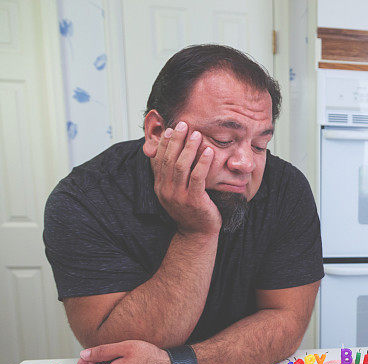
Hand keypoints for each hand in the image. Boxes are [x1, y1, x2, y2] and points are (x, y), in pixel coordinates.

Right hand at [150, 121, 219, 235]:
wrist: (197, 234)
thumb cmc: (191, 210)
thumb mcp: (177, 192)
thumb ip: (173, 176)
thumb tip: (170, 155)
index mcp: (160, 187)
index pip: (159, 160)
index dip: (165, 143)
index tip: (172, 129)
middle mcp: (166, 191)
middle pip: (169, 159)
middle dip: (176, 140)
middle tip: (184, 124)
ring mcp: (179, 196)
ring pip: (181, 166)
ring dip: (189, 148)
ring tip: (197, 134)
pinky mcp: (194, 201)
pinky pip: (197, 177)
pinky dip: (202, 162)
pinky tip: (208, 151)